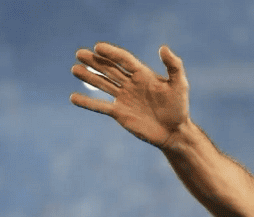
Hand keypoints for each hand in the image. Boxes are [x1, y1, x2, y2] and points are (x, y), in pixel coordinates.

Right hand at [70, 42, 190, 148]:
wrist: (174, 132)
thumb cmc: (179, 107)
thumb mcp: (179, 85)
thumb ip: (174, 65)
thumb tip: (162, 47)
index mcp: (143, 74)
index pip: (124, 60)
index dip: (112, 53)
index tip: (98, 47)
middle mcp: (131, 84)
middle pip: (110, 69)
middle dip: (95, 61)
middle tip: (79, 54)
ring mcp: (124, 98)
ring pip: (103, 84)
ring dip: (89, 77)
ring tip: (75, 69)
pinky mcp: (120, 113)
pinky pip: (100, 106)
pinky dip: (87, 102)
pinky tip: (73, 98)